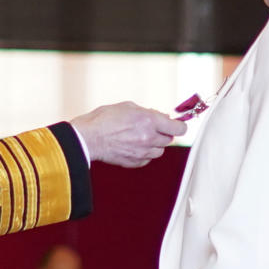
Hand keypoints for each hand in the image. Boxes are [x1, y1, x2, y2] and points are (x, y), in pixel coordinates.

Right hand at [71, 101, 186, 167]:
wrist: (88, 137)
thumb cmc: (104, 119)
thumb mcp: (128, 106)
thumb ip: (147, 112)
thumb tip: (160, 117)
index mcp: (149, 121)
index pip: (178, 128)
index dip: (179, 125)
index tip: (177, 124)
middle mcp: (149, 138)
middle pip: (170, 139)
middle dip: (164, 133)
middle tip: (153, 128)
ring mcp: (143, 152)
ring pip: (160, 151)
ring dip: (155, 144)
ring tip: (141, 137)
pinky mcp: (135, 162)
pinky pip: (148, 158)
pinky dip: (145, 153)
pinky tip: (134, 145)